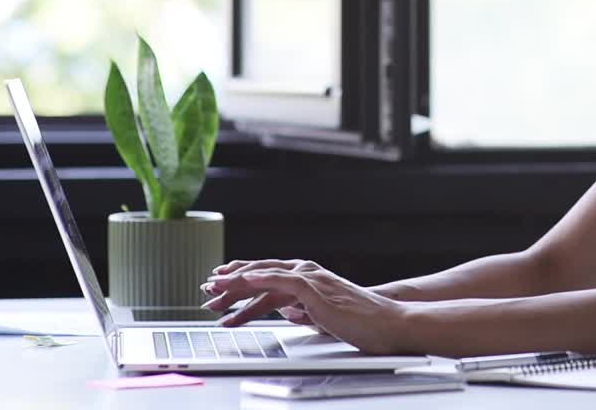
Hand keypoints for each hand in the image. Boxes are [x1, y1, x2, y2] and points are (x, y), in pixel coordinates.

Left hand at [205, 261, 412, 355]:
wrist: (388, 322)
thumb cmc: (363, 323)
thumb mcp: (325, 316)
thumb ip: (306, 310)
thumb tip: (289, 311)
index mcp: (309, 279)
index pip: (267, 277)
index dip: (241, 283)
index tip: (220, 291)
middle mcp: (307, 273)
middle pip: (260, 272)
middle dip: (231, 282)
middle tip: (207, 292)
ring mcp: (311, 278)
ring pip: (264, 275)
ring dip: (236, 283)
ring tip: (215, 293)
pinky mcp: (315, 288)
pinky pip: (281, 279)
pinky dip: (260, 277)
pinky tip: (243, 281)